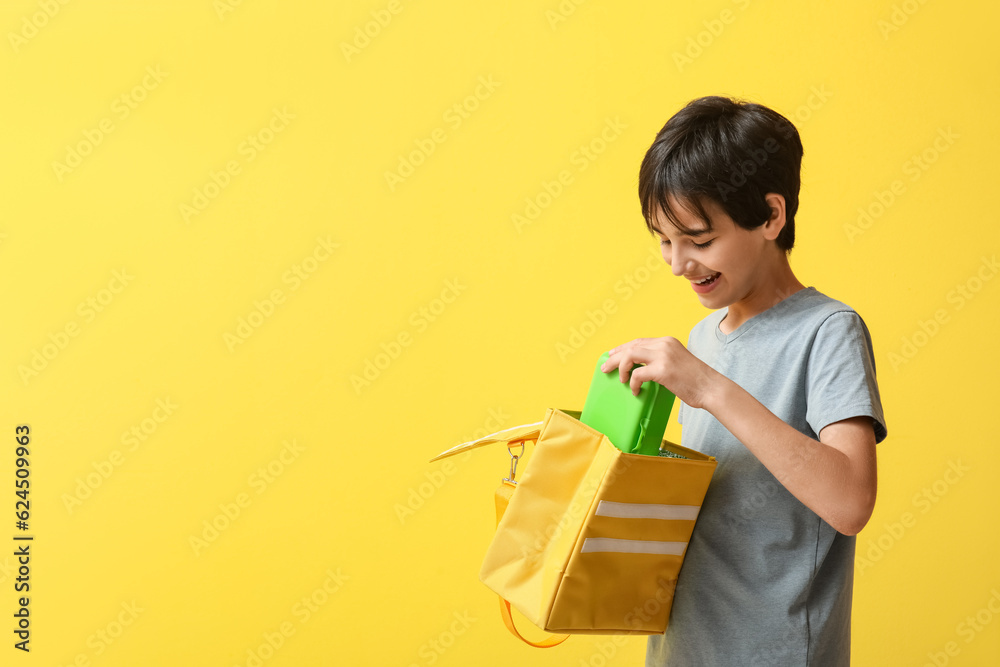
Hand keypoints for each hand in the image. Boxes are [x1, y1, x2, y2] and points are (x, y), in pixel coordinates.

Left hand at [599, 337, 719, 409]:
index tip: (611, 355)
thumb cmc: (695, 381)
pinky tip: (635, 390)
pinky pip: (637, 374)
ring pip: (630, 355)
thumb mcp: (676, 362)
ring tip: (620, 379)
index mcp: (667, 341)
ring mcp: (663, 356)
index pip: (638, 341)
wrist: (711, 388)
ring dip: (620, 367)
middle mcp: (664, 344)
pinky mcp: (663, 370)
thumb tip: (639, 369)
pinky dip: (633, 383)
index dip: (622, 348)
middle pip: (631, 346)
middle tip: (605, 368)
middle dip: (615, 357)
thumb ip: (660, 361)